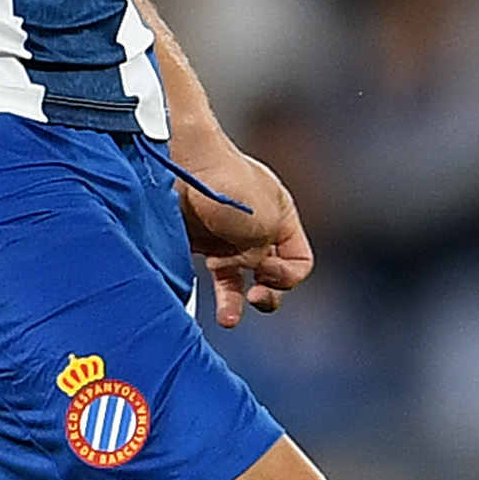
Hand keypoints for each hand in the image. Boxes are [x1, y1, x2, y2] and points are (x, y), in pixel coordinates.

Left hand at [172, 134, 313, 326]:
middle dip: (267, 293)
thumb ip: (264, 254)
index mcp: (281, 217)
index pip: (299, 262)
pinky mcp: (197, 239)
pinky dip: (208, 288)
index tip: (265, 272)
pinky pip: (208, 274)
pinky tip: (201, 292)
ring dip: (235, 302)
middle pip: (271, 274)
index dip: (287, 276)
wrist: (178, 160)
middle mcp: (256, 228)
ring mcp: (225, 235)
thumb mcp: (264, 221)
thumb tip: (247, 266)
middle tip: (255, 297)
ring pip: (237, 280)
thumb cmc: (225, 181)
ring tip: (228, 319)